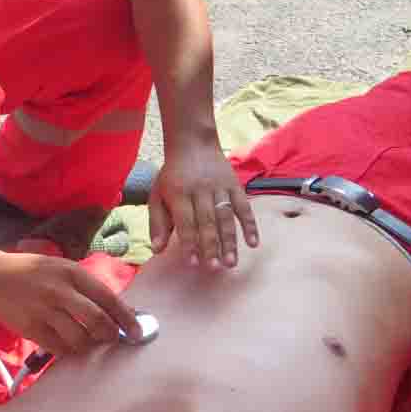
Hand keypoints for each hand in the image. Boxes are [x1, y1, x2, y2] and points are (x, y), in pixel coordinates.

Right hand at [0, 251, 141, 358]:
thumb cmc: (34, 273)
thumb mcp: (63, 269)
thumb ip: (88, 287)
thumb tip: (120, 311)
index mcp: (73, 274)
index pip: (108, 299)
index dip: (127, 318)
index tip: (138, 331)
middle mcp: (61, 291)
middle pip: (98, 321)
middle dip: (112, 335)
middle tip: (113, 340)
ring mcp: (45, 310)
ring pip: (79, 339)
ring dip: (90, 346)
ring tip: (89, 343)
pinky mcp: (31, 328)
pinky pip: (59, 348)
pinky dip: (69, 351)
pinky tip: (70, 346)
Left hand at [148, 140, 259, 267]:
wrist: (192, 143)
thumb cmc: (172, 175)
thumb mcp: (157, 195)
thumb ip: (157, 223)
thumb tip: (157, 250)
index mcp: (178, 193)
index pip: (186, 222)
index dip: (190, 243)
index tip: (193, 263)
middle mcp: (200, 190)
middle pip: (207, 222)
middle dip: (211, 246)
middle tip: (214, 268)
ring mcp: (219, 187)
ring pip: (226, 217)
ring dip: (230, 241)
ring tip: (231, 262)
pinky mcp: (235, 185)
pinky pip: (244, 206)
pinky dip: (250, 224)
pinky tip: (253, 243)